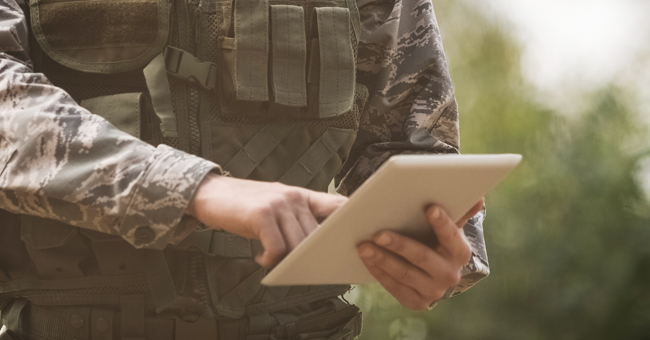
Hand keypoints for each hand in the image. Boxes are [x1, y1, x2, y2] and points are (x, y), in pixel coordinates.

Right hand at [186, 174, 346, 267]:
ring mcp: (278, 204)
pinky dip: (270, 259)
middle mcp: (293, 197)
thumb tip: (319, 246)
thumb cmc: (247, 206)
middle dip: (310, 255)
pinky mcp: (261, 214)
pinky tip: (261, 258)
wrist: (211, 193)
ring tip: (272, 260)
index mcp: (302, 195)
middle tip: (298, 266)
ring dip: (287, 259)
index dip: (352, 220)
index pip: (337, 205)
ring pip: (298, 244)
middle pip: (316, 236)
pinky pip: (277, 248)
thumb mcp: (278, 206)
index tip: (359, 236)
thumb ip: (298, 219)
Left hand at [357, 199, 483, 310]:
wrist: (431, 275)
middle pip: (422, 257)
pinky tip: (367, 259)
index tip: (429, 208)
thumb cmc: (435, 241)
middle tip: (378, 233)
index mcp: (460, 253)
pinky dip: (378, 272)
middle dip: (399, 245)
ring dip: (382, 259)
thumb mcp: (448, 228)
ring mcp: (433, 291)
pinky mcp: (416, 302)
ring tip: (364, 246)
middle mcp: (450, 275)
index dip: (441, 223)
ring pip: (404, 274)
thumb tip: (479, 198)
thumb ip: (459, 212)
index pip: (451, 236)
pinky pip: (394, 287)